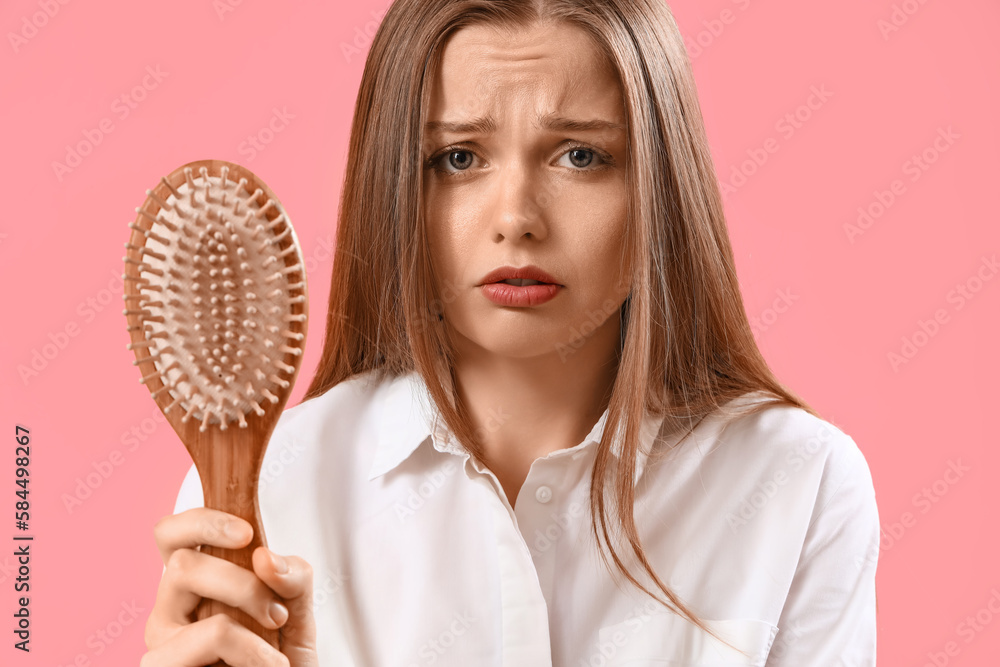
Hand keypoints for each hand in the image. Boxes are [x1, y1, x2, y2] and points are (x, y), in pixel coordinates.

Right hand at [141, 508, 318, 665]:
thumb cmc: (279, 654)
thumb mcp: (297, 607)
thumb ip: (292, 575)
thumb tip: (264, 558)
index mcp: (192, 584)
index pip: (170, 535)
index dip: (202, 522)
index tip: (247, 533)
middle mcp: (168, 610)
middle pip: (182, 564)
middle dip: (242, 583)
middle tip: (276, 614)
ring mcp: (161, 645)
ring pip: (189, 599)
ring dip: (248, 620)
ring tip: (275, 654)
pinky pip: (210, 639)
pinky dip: (250, 652)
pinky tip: (266, 666)